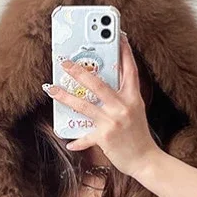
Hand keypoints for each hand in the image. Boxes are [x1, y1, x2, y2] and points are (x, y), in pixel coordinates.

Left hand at [42, 33, 160, 178]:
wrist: (145, 160)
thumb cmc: (138, 136)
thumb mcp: (135, 112)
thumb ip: (121, 99)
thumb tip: (101, 87)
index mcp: (133, 98)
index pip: (130, 70)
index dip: (125, 52)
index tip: (120, 35)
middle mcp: (123, 107)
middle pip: (98, 84)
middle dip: (79, 71)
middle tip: (65, 62)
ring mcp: (113, 122)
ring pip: (84, 105)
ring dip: (65, 96)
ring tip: (51, 89)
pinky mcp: (105, 138)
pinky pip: (85, 137)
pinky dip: (77, 140)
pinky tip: (69, 142)